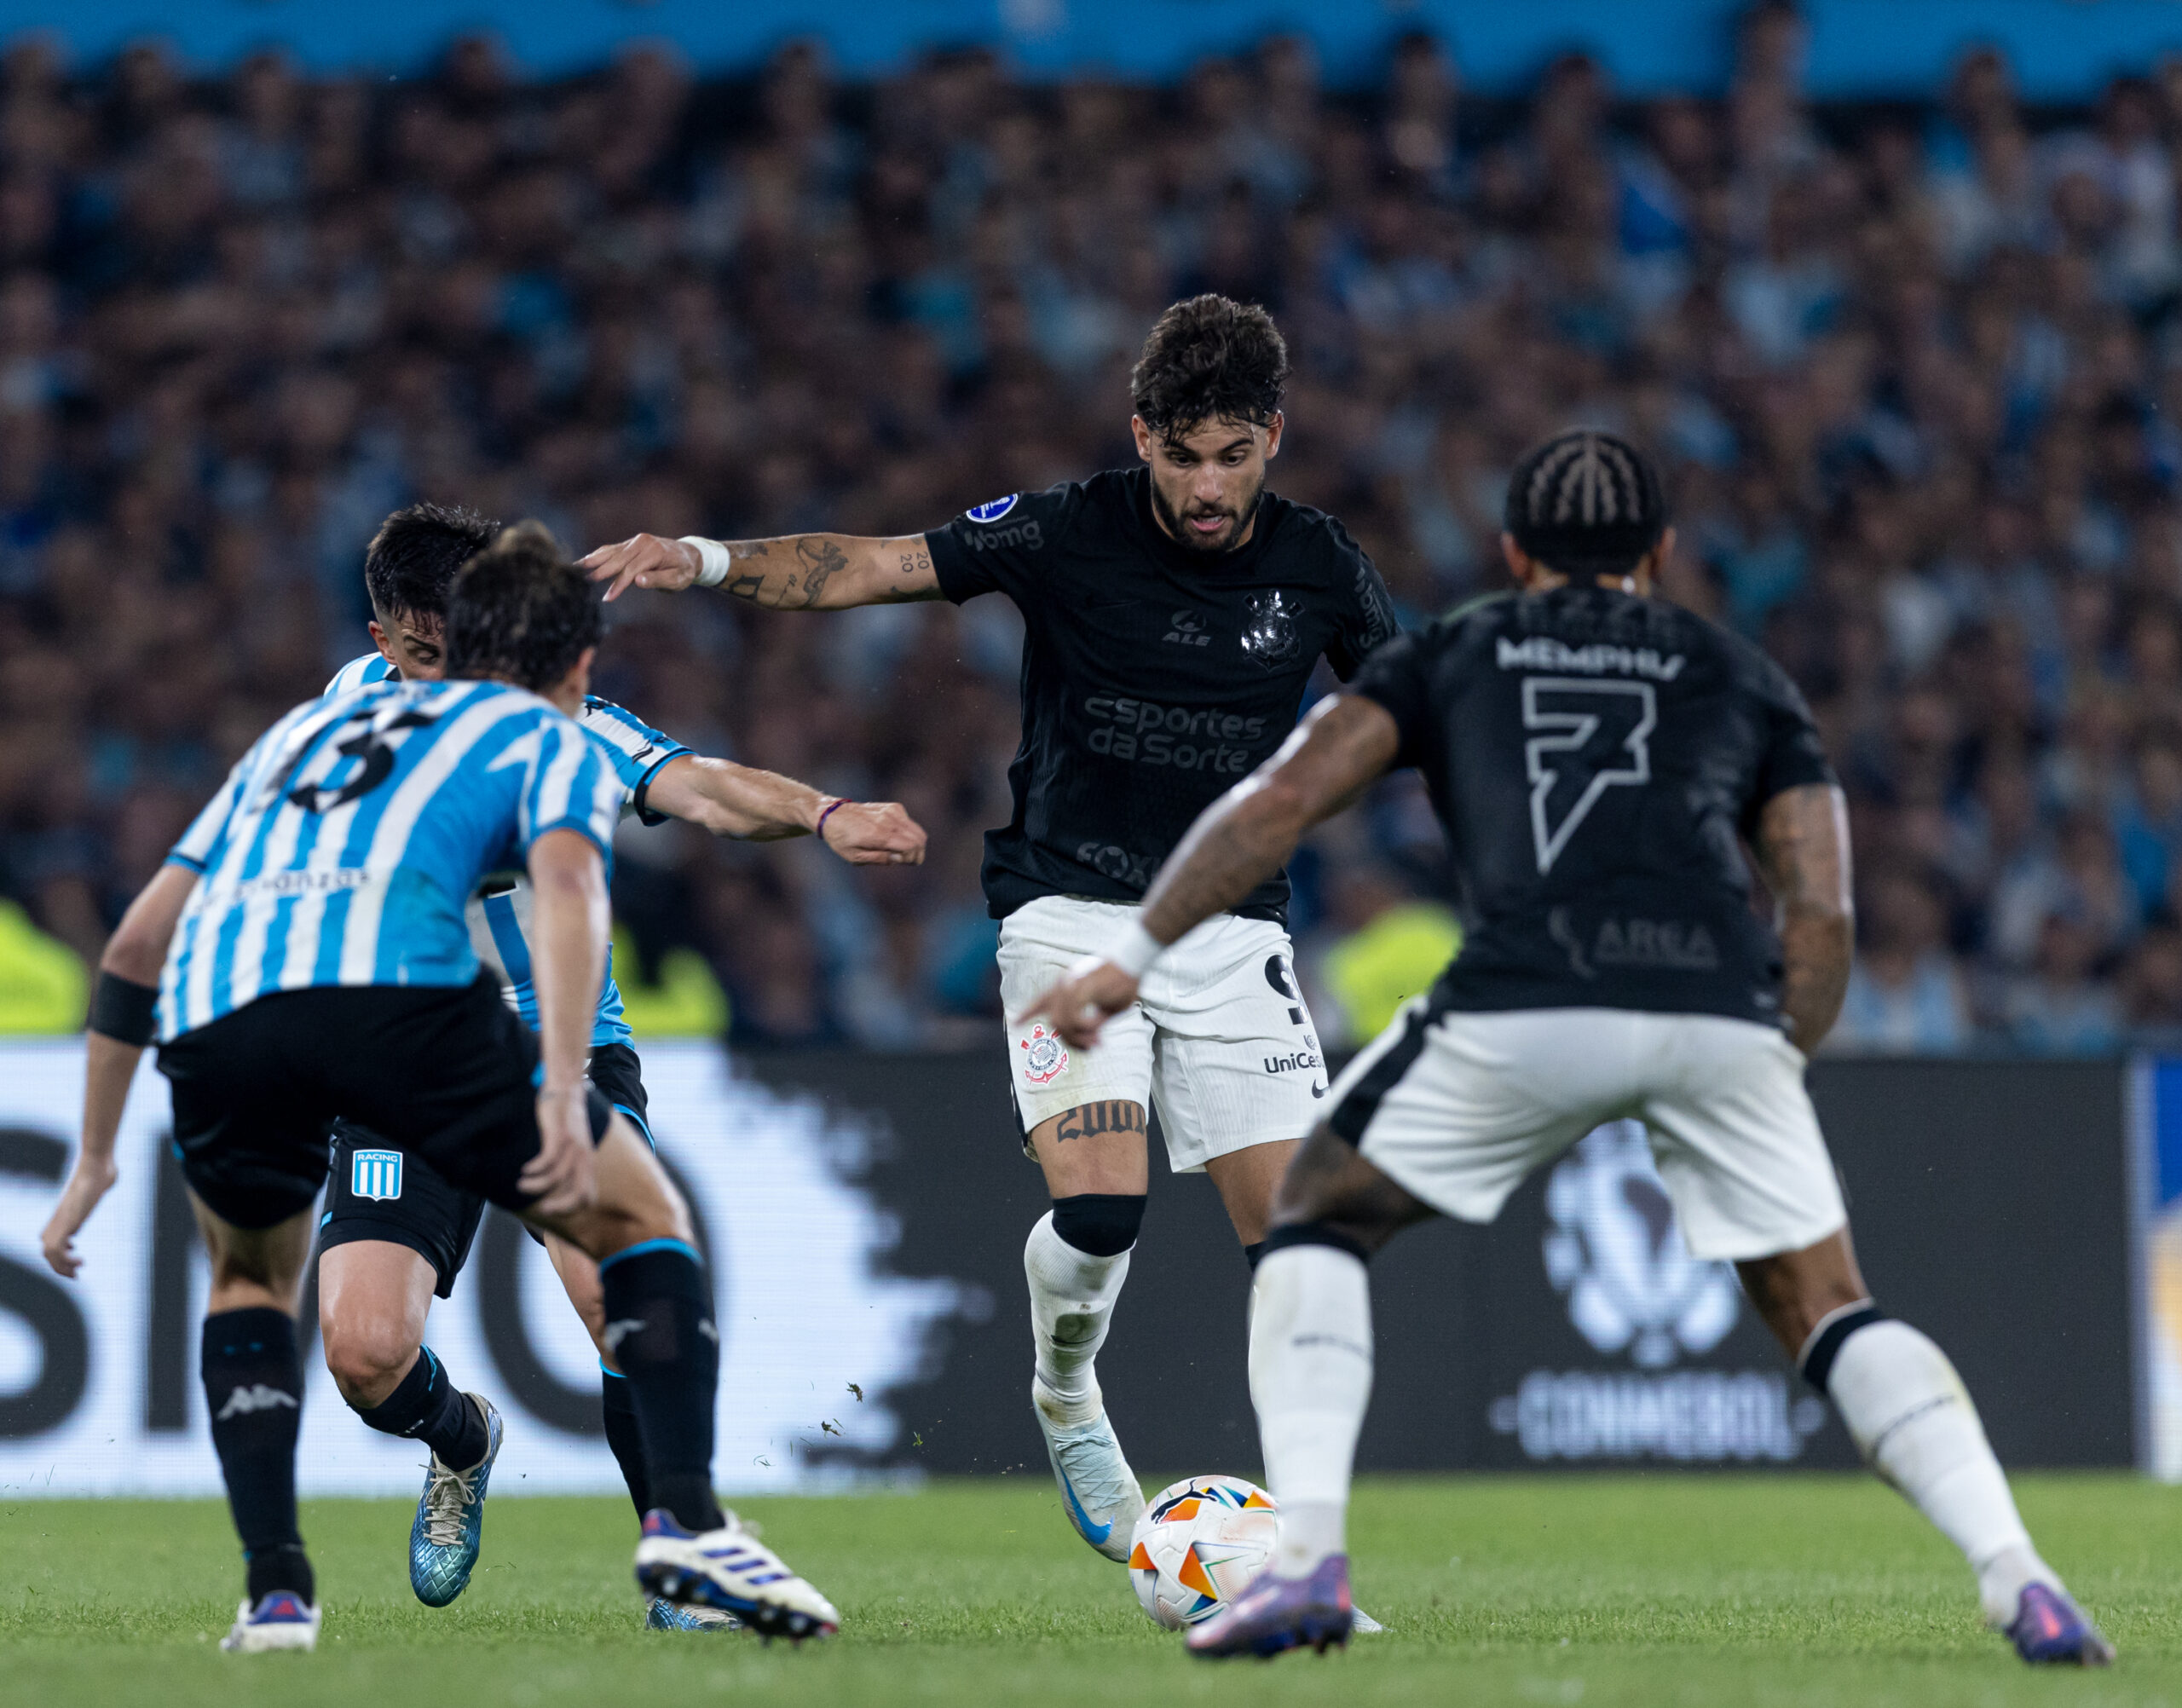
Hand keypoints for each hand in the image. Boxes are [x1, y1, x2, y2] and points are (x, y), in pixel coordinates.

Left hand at [41, 1155, 117, 1278]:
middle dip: (59, 1266)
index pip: (49, 1239)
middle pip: (46, 1249)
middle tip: (76, 1276)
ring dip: (61, 1267)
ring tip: (77, 1273)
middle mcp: (59, 1218)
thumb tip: (109, 1176)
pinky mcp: (66, 1222)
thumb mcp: (99, 1182)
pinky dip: (65, 1260)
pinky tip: (81, 1260)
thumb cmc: (102, 1168)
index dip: (58, 1253)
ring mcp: (61, 1220)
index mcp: (64, 1212)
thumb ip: (101, 1185)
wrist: (96, 1163)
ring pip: (49, 1252)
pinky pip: (56, 1248)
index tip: (76, 1258)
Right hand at [521, 1086, 598, 1216]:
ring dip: (536, 1186)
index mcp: (587, 1163)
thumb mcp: (572, 1144)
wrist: (566, 1089)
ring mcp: (574, 1147)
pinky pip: (548, 1160)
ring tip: (521, 1185)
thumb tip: (555, 1182)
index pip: (589, 1196)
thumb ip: (568, 1162)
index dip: (572, 1208)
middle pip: (580, 1194)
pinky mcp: (561, 1135)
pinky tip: (524, 1169)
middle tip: (541, 1209)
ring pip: (557, 1178)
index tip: (552, 1210)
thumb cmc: (565, 1119)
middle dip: (560, 1206)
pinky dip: (535, 1169)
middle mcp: (584, 1158)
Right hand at [579, 534, 700, 603]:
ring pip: (610, 552)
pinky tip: (585, 561)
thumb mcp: (677, 579)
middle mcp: (641, 542)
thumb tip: (638, 580)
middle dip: (600, 571)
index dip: (618, 585)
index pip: (631, 570)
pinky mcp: (629, 543)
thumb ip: (658, 579)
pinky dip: (597, 555)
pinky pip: (611, 549)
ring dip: (592, 560)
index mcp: (653, 551)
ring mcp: (634, 541)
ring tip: (574, 568)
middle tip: (582, 582)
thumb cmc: (683, 570)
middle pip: (617, 559)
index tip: (607, 598)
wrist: (688, 554)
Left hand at [820, 800, 928, 865]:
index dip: (911, 858)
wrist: (832, 814)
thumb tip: (898, 858)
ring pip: (918, 831)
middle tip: (906, 860)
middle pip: (919, 839)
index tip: (899, 862)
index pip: (911, 846)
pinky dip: (909, 833)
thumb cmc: (840, 838)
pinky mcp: (893, 807)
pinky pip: (910, 823)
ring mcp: (892, 811)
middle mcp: (888, 820)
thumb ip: (879, 859)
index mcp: (879, 834)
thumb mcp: (855, 857)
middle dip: (917, 853)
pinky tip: (896, 838)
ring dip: (915, 844)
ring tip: (902, 851)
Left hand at [1014, 954, 1140, 1049]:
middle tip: (1091, 1047)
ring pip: (1061, 1023)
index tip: (1015, 1023)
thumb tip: (1090, 1038)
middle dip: (1070, 1041)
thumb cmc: (1123, 982)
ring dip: (1078, 1039)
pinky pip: (1074, 1018)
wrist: (1132, 960)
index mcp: (1067, 986)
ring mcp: (1070, 986)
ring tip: (1096, 1042)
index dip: (1027, 1013)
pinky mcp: (1080, 989)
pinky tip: (1098, 1030)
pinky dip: (1085, 1028)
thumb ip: (1094, 1022)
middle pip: (1055, 1022)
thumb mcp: (1108, 1007)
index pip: (1041, 1000)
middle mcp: (1064, 985)